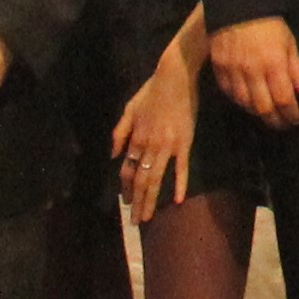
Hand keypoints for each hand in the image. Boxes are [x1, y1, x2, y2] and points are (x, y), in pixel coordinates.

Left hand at [114, 64, 194, 218]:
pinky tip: (178, 200)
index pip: (126, 170)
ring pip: (155, 178)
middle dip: (136, 203)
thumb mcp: (129, 109)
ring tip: (148, 217)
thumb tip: (114, 155)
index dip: (125, 189)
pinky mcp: (185, 142)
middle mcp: (148, 145)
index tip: (126, 204)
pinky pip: (181, 167)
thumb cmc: (152, 91)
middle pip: (139, 180)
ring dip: (151, 200)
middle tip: (135, 222)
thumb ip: (119, 132)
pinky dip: (179, 184)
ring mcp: (167, 145)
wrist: (176, 76)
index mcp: (135, 138)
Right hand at [211, 14, 298, 126]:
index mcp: (274, 64)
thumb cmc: (269, 25)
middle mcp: (253, 71)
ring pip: (244, 104)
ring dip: (257, 113)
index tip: (296, 120)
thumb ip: (297, 71)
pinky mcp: (218, 68)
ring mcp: (233, 71)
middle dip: (275, 120)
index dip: (291, 114)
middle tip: (282, 124)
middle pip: (263, 107)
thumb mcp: (289, 44)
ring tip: (267, 114)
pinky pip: (229, 93)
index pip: (284, 99)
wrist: (238, 6)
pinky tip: (247, 102)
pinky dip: (239, 101)